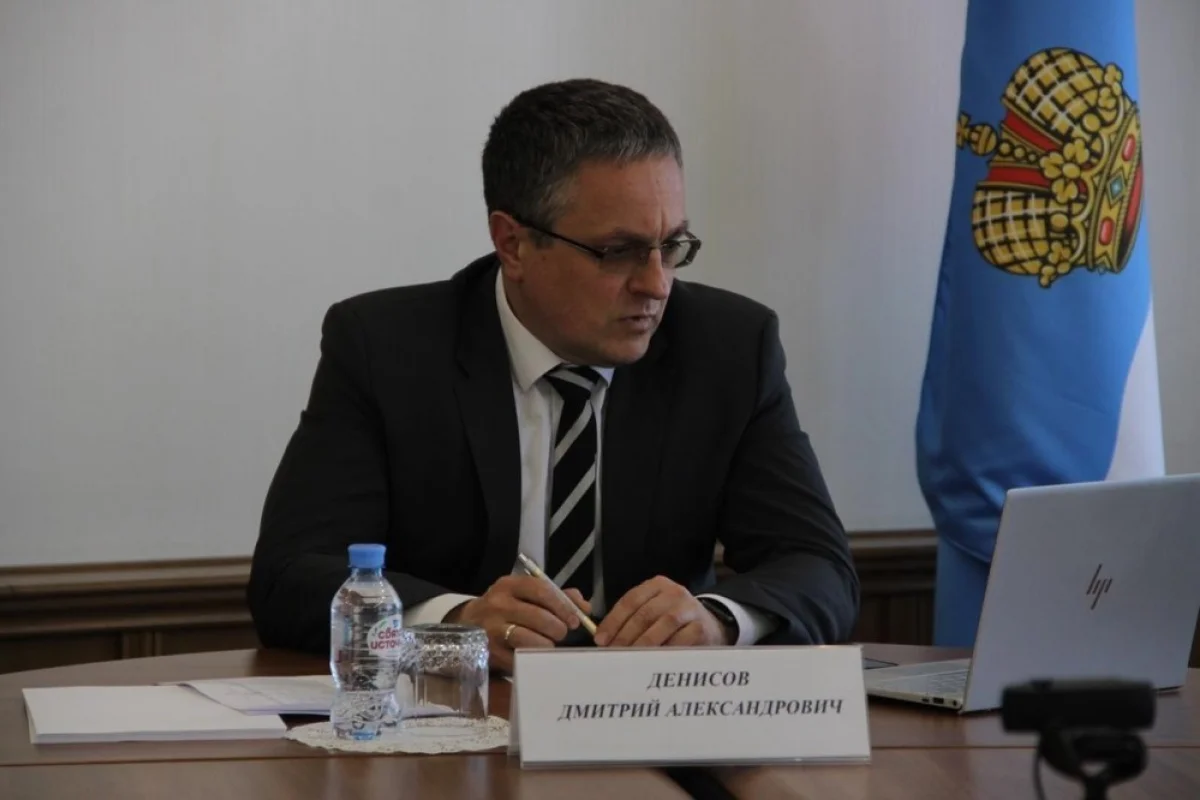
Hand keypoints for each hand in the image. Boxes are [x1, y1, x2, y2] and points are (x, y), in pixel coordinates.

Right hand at [445, 575, 590, 672]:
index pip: (541, 590)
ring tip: (550, 646)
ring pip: (527, 639)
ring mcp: (490, 629)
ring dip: (546, 645)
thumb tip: (584, 606)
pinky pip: (517, 658)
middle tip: (563, 635)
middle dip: (557, 628)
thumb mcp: (525, 595)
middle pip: (538, 616)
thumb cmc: (506, 609)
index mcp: (509, 585)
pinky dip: (531, 660)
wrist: (467, 624)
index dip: (562, 606)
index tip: (575, 620)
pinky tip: (536, 658)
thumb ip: (557, 597)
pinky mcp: (488, 651)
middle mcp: (497, 604)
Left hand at [594, 576, 729, 647]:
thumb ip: (632, 619)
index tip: (601, 639)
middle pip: (644, 614)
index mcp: (657, 585)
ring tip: (629, 659)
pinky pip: (679, 641)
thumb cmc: (675, 621)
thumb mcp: (655, 610)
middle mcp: (674, 593)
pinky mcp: (701, 627)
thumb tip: (604, 639)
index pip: (630, 600)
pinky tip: (652, 662)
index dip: (613, 621)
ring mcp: (689, 609)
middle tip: (613, 653)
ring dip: (643, 644)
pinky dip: (664, 651)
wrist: (711, 626)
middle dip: (625, 636)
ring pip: (662, 626)